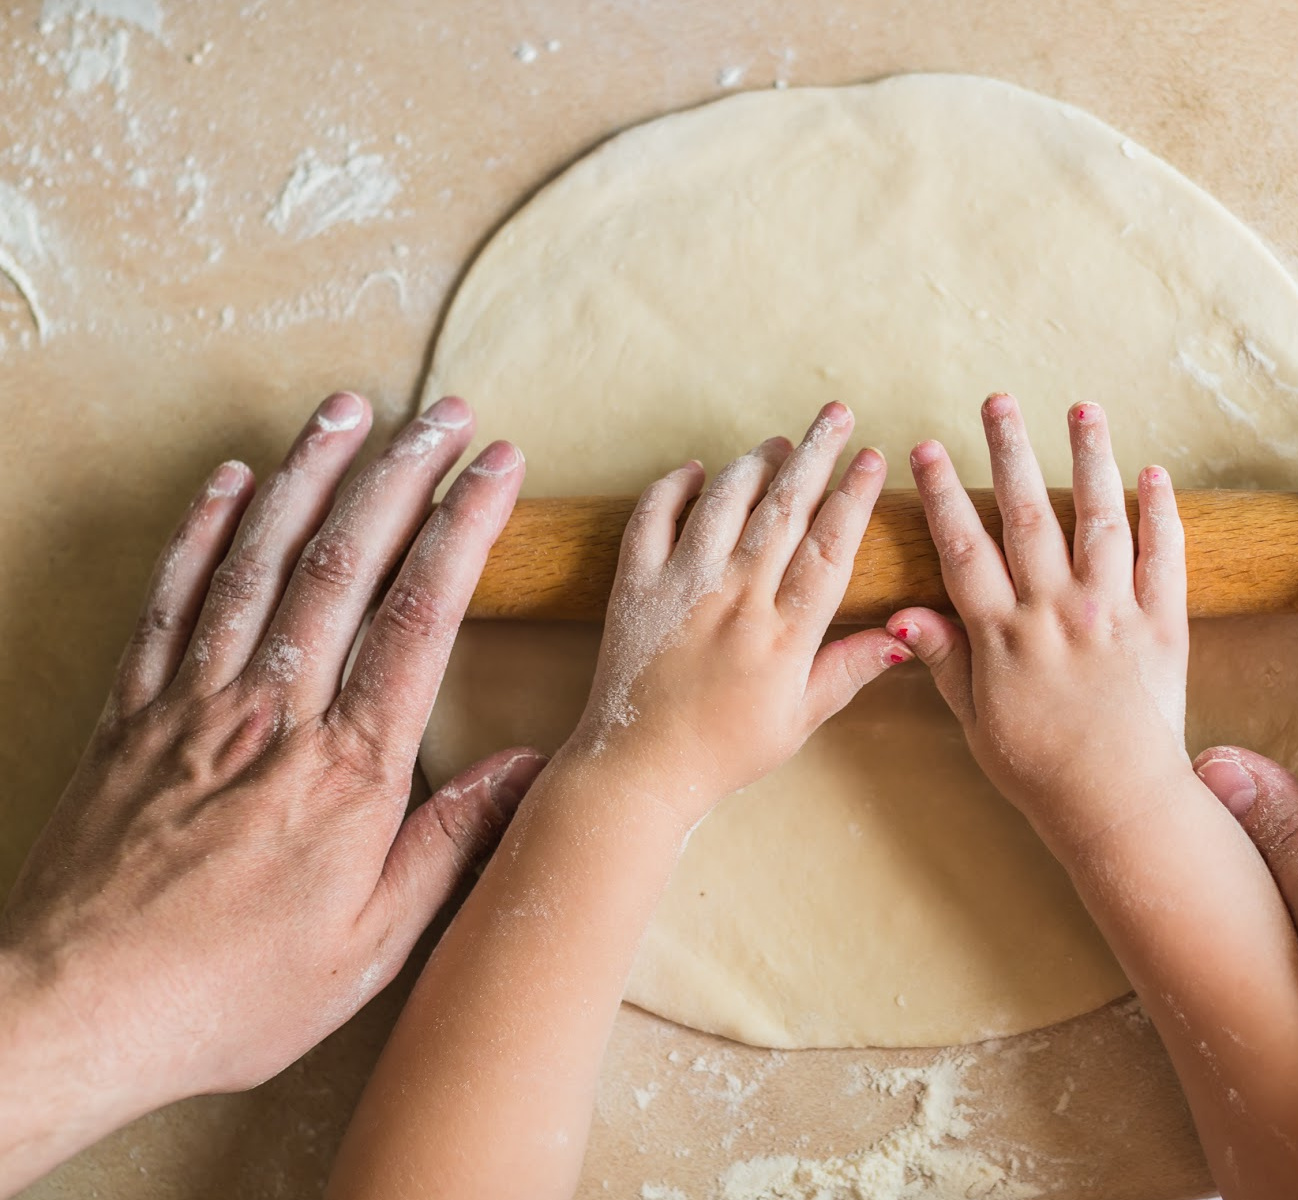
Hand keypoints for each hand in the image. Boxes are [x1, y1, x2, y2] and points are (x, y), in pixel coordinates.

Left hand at [0, 393, 543, 1188]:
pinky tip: (228, 481)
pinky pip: (169, 598)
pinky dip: (201, 530)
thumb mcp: (371, 945)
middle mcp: (273, 713)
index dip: (463, 528)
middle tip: (442, 414)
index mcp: (348, 768)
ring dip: (307, 474)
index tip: (496, 468)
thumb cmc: (228, 991)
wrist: (73, 1010)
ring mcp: (193, 703)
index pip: (420, 616)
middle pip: (344, 562)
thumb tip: (524, 769)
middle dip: (400, 473)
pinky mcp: (131, 713)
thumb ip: (451, 845)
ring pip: (258, 558)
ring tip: (347, 409)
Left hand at [566, 401, 911, 821]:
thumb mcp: (798, 721)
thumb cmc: (723, 752)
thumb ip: (847, 670)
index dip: (854, 497)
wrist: (637, 770)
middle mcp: (735, 600)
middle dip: (814, 454)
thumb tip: (901, 635)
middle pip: (783, 509)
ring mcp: (681, 588)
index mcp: (782, 635)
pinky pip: (652, 519)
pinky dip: (672, 487)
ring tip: (779, 442)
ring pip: (723, 503)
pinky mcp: (634, 587)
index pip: (829, 548)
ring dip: (753, 464)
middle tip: (836, 414)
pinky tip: (694, 471)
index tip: (872, 458)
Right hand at [887, 393, 1190, 851]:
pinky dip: (1160, 512)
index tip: (925, 448)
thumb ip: (945, 660)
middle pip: (1027, 514)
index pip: (964, 547)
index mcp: (1005, 635)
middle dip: (1009, 451)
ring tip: (1082, 409)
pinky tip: (1153, 474)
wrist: (1118, 804)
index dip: (942, 494)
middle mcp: (1058, 611)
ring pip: (1099, 518)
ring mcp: (1114, 612)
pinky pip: (1164, 557)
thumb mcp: (975, 721)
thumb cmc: (1039, 770)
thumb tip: (901, 613)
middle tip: (998, 401)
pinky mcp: (1163, 625)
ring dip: (1089, 458)